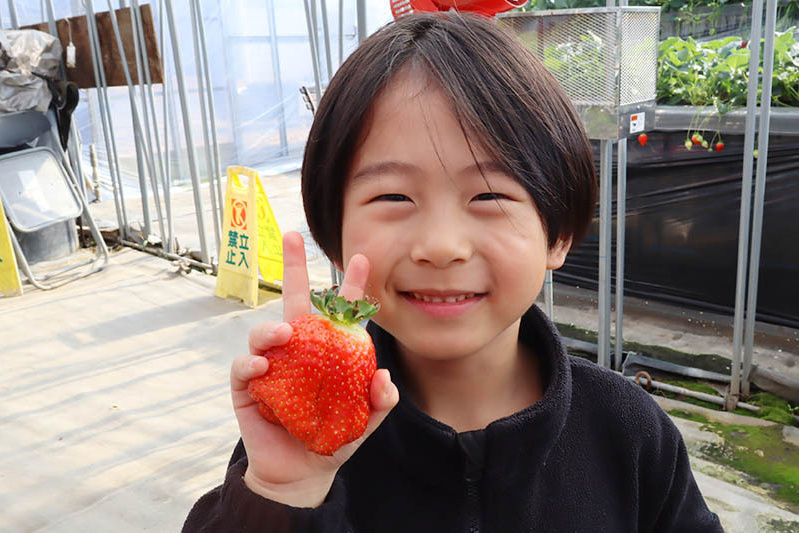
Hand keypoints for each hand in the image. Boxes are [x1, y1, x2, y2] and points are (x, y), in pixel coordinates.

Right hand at [230, 231, 398, 506]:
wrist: (302, 473)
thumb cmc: (332, 438)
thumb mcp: (364, 421)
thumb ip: (379, 402)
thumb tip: (384, 377)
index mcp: (327, 352)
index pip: (339, 312)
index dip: (350, 286)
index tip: (362, 258)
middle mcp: (298, 350)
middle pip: (294, 301)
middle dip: (293, 267)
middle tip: (292, 236)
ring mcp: (271, 365)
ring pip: (265, 331)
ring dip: (272, 328)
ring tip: (285, 334)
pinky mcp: (248, 387)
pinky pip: (245, 367)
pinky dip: (252, 362)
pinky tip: (263, 365)